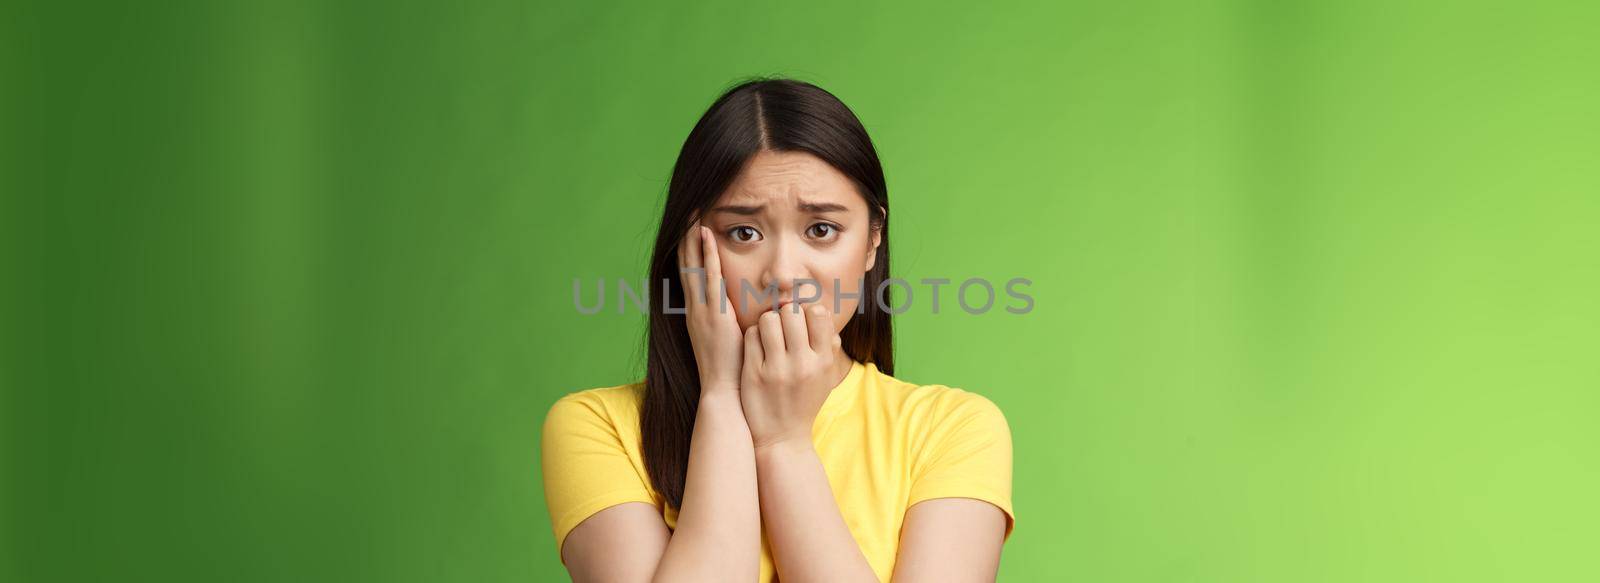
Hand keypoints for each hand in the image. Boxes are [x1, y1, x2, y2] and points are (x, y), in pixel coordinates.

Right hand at [678, 222, 742, 395]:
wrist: (723, 392)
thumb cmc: (731, 371)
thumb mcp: (728, 341)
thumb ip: (730, 323)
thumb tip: (741, 311)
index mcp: (697, 315)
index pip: (691, 276)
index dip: (689, 252)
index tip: (691, 230)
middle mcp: (694, 309)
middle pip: (686, 265)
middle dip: (686, 239)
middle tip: (688, 212)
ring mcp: (701, 310)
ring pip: (693, 266)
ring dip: (693, 239)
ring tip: (694, 215)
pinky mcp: (712, 313)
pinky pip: (708, 278)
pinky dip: (707, 255)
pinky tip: (707, 236)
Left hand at [739, 302, 844, 449]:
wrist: (782, 438)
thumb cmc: (804, 401)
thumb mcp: (825, 377)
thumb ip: (829, 345)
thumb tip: (824, 312)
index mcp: (823, 361)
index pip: (818, 313)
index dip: (807, 311)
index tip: (801, 321)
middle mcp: (802, 364)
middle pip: (792, 312)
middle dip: (785, 314)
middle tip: (782, 327)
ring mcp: (776, 369)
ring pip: (768, 320)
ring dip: (767, 323)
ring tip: (768, 334)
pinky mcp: (754, 374)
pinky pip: (751, 335)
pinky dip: (753, 335)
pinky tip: (757, 346)